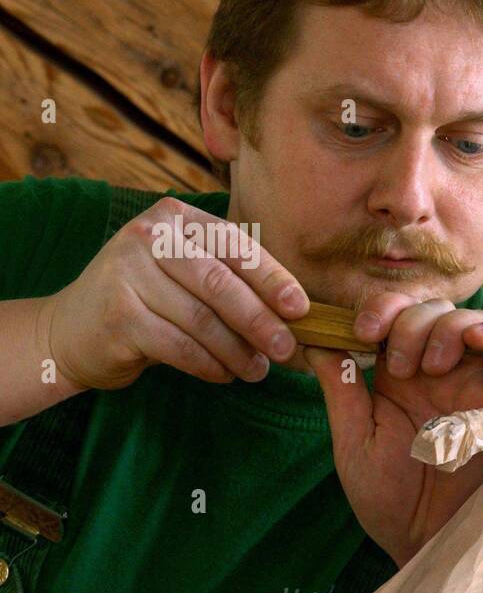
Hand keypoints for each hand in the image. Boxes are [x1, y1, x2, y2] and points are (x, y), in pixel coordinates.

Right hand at [44, 197, 306, 389]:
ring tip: (258, 370)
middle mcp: (147, 237)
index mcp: (174, 218)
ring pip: (203, 320)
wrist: (71, 330)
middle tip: (287, 349)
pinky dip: (210, 365)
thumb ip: (233, 281)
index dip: (273, 279)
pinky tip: (225, 374)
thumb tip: (296, 313)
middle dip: (261, 321)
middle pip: (221, 284)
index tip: (301, 309)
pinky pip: (180, 346)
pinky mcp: (117, 316)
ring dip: (238, 351)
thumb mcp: (186, 274)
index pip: (235, 246)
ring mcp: (126, 274)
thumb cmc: (147, 301)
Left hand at [305, 294, 482, 565]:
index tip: (364, 330)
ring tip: (433, 366)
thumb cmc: (388, 501)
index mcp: (398, 380)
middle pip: (434, 311)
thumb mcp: (354, 442)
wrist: (427, 543)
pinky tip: (478, 341)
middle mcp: (438, 375)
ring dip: (448, 327)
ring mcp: (473, 385)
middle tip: (401, 364)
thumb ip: (341, 389)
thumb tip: (315, 339)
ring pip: (471, 321)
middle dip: (412, 321)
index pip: (395, 319)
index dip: (382, 309)